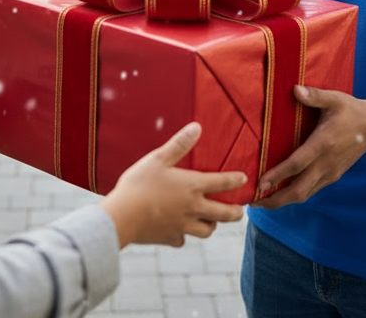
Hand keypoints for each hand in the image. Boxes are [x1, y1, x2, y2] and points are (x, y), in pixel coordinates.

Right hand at [99, 122, 245, 247]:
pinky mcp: (170, 238)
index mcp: (192, 187)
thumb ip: (179, 144)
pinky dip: (184, 235)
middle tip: (240, 211)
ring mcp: (183, 226)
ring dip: (212, 225)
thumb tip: (197, 127)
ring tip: (211, 221)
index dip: (235, 180)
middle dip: (235, 213)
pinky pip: (183, 239)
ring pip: (207, 231)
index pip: (222, 183)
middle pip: (223, 214)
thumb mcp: (158, 159)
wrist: (121, 218)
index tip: (244, 180)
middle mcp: (193, 208)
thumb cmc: (139, 184)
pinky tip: (179, 231)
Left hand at [251, 85, 365, 209]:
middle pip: (299, 190)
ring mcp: (330, 173)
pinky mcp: (332, 176)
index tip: (260, 183)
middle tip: (253, 202)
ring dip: (283, 201)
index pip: (297, 164)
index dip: (278, 176)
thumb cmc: (350, 111)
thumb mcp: (334, 99)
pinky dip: (294, 195)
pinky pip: (311, 190)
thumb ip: (314, 96)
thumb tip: (294, 89)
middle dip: (276, 200)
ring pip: (304, 194)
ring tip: (260, 201)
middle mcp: (326, 164)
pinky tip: (280, 193)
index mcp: (323, 144)